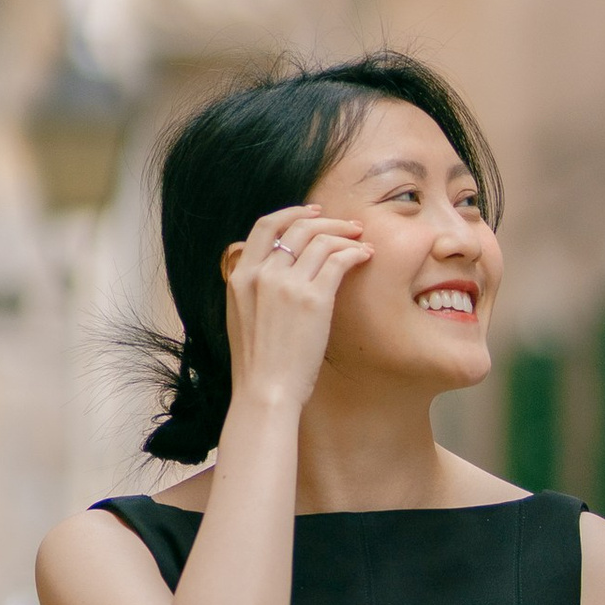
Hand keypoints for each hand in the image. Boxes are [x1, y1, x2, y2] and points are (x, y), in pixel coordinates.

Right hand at [222, 205, 370, 416]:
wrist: (265, 391)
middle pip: (298, 227)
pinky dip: (355, 253)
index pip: (265, 226)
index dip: (291, 213)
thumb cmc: (257, 363)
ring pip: (322, 240)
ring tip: (361, 241)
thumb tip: (268, 267)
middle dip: (327, 221)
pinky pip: (339, 260)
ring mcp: (288, 284)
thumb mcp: (239, 315)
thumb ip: (252, 287)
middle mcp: (262, 274)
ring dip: (346, 235)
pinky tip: (365, 257)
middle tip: (347, 225)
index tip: (312, 213)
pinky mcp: (313, 299)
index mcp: (241, 276)